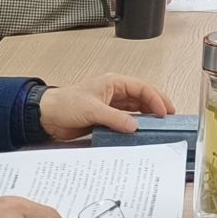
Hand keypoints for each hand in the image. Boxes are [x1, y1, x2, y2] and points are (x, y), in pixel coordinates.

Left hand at [37, 73, 174, 140]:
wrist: (46, 116)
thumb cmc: (66, 104)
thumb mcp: (93, 110)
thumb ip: (115, 118)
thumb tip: (136, 127)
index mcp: (114, 83)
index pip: (142, 88)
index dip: (156, 99)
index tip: (165, 112)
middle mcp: (115, 93)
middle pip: (142, 98)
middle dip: (156, 107)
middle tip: (170, 119)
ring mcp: (110, 107)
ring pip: (135, 111)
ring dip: (146, 118)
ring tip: (159, 128)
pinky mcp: (105, 119)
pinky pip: (124, 122)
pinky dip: (133, 127)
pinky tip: (140, 134)